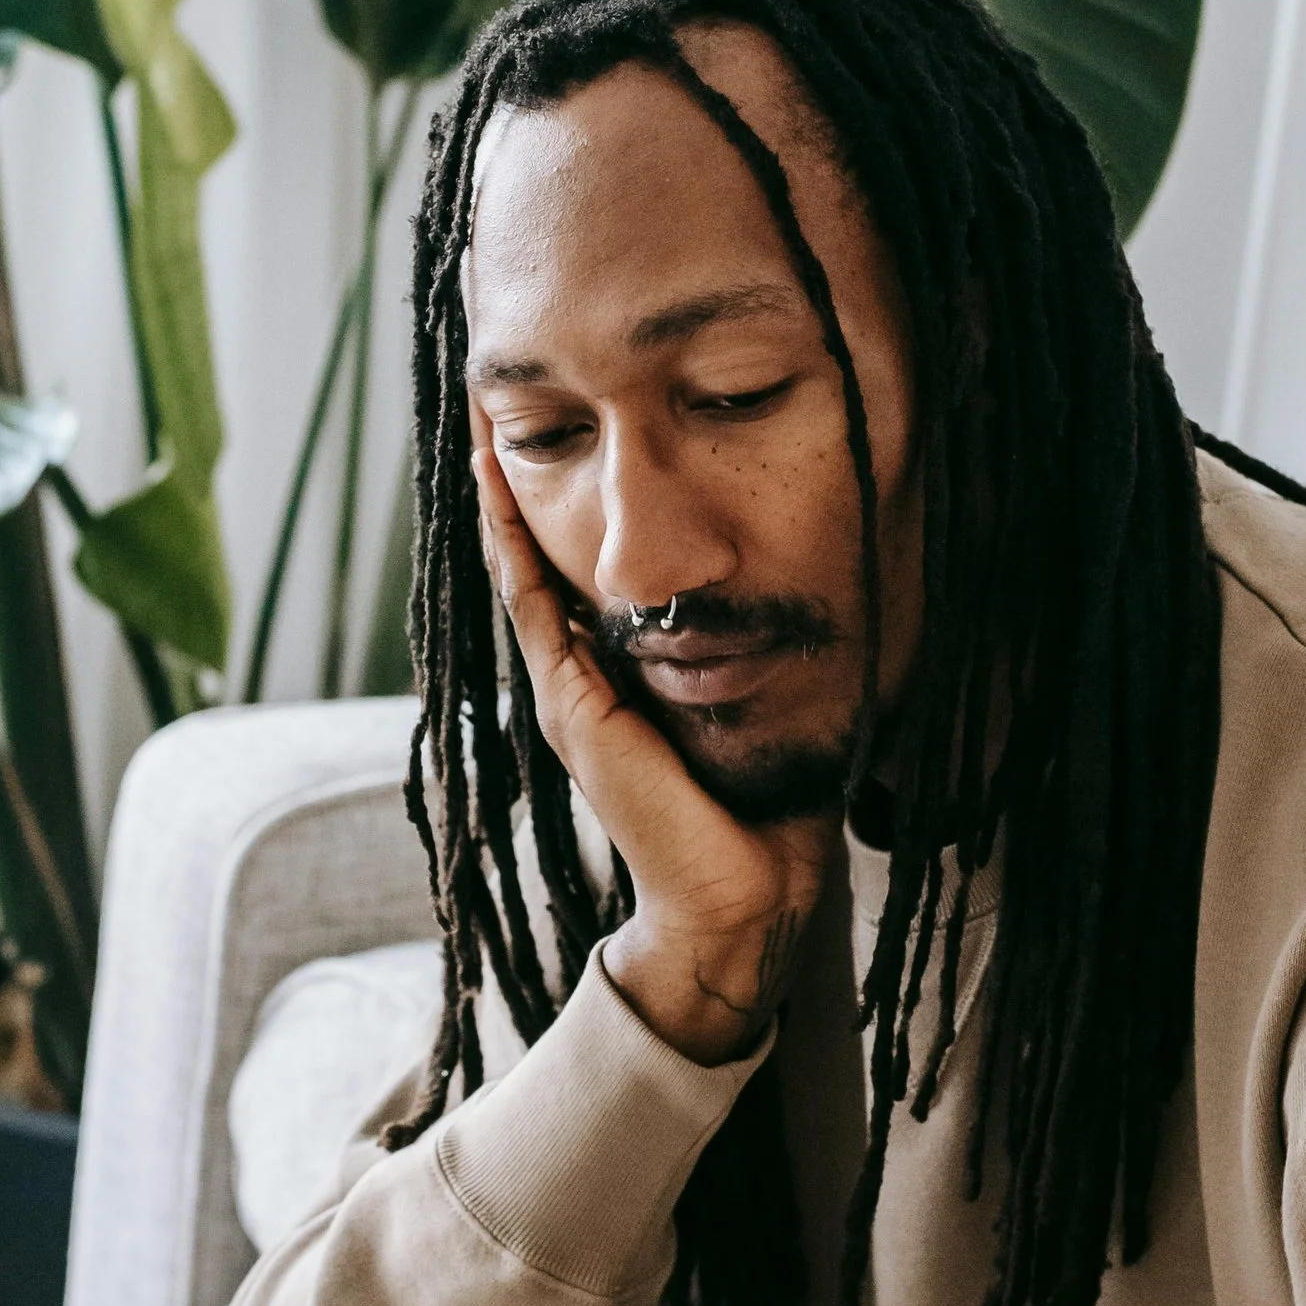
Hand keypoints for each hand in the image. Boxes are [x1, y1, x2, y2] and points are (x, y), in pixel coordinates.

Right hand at [474, 426, 831, 1063]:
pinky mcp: (572, 708)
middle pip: (543, 567)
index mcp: (624, 682)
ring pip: (525, 578)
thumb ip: (759, 652)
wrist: (742, 894)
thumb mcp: (762, 701)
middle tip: (507, 411)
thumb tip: (816, 582)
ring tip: (488, 428)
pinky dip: (513, 545)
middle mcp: (585, 683)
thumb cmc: (767, 808)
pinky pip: (534, 608)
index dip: (568, 513)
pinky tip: (500, 488)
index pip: (585, 580)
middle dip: (525, 496)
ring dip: (504, 505)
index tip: (565, 440)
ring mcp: (569, 695)